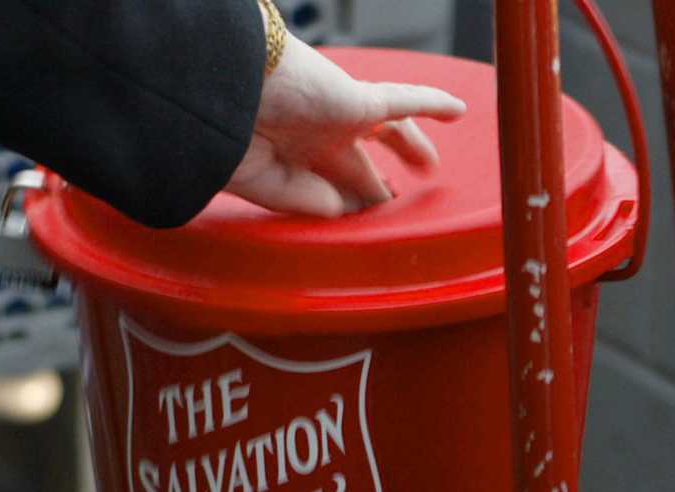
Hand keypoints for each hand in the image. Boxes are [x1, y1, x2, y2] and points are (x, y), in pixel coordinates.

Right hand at [225, 25, 466, 217]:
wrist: (216, 87)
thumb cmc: (222, 137)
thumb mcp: (268, 187)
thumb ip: (314, 203)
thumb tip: (359, 209)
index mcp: (289, 160)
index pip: (331, 186)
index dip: (356, 205)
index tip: (371, 221)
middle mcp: (316, 137)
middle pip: (361, 164)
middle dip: (379, 183)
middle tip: (396, 197)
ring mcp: (338, 116)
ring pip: (388, 131)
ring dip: (411, 147)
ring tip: (431, 167)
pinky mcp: (356, 99)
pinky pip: (404, 99)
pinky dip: (431, 101)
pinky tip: (457, 110)